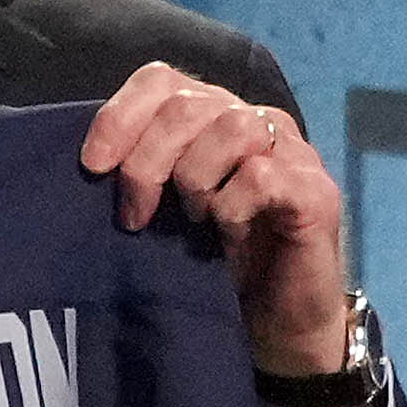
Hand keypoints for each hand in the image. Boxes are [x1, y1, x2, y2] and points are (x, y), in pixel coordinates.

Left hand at [77, 64, 357, 378]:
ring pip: (230, 128)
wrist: (279, 325)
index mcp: (214, 115)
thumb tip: (92, 162)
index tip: (93, 166)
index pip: (161, 81)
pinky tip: (229, 234)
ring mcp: (291, 151)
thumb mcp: (167, 212)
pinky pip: (261, 175)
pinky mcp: (315, 190)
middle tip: (134, 216)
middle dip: (147, 161)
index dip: (120, 116)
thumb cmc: (220, 265)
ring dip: (195, 179)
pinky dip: (231, 207)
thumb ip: (142, 173)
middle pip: (188, 105)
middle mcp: (254, 120)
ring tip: (193, 221)